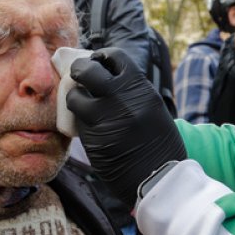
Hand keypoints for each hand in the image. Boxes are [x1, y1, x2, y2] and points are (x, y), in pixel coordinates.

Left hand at [66, 47, 185, 205]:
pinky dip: (80, 121)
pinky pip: (78, 122)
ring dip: (75, 98)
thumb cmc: (158, 143)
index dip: (101, 57)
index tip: (96, 61)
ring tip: (81, 103)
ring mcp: (104, 119)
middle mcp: (121, 100)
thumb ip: (130, 90)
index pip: (115, 57)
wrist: (159, 177)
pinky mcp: (92, 139)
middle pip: (88, 70)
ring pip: (75, 97)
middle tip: (77, 74)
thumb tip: (106, 75)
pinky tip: (90, 127)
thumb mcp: (152, 107)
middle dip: (79, 69)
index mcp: (140, 89)